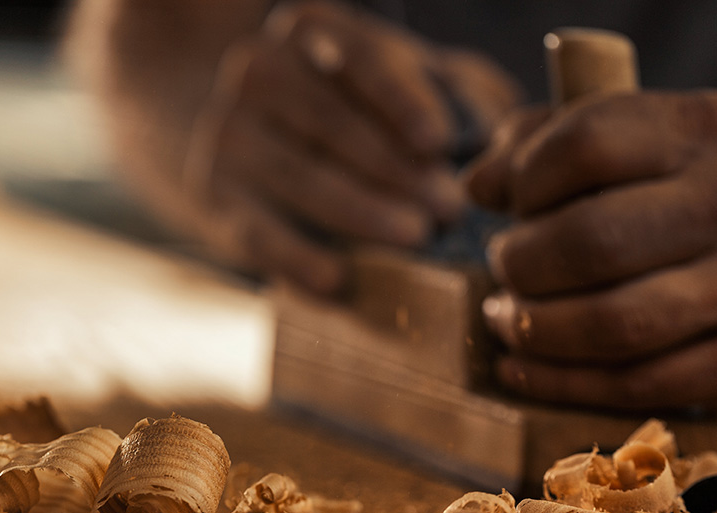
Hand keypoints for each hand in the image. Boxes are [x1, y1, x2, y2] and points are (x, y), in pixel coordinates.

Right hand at [184, 0, 519, 294]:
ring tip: (414, 237)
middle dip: (394, 169)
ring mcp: (227, 134)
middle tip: (448, 209)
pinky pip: (257, 231)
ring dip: (360, 211)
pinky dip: (297, 258)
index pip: (358, 57)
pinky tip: (337, 280)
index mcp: (307, 29)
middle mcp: (257, 71)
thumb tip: (503, 132)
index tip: (441, 143)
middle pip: (330, 122)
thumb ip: (455, 90)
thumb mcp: (399, 79)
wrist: (247, 131)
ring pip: (298, 176)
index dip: (402, 100)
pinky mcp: (213, 196)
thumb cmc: (350, 106)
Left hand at [466, 90, 716, 408]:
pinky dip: (560, 383)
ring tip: (502, 316)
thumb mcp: (645, 136)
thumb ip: (552, 138)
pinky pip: (636, 384)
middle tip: (505, 268)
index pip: (585, 144)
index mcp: (705, 130)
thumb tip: (478, 186)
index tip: (512, 203)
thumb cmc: (695, 183)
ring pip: (611, 323)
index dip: (525, 179)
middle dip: (520, 264)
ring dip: (533, 329)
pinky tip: (518, 369)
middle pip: (590, 242)